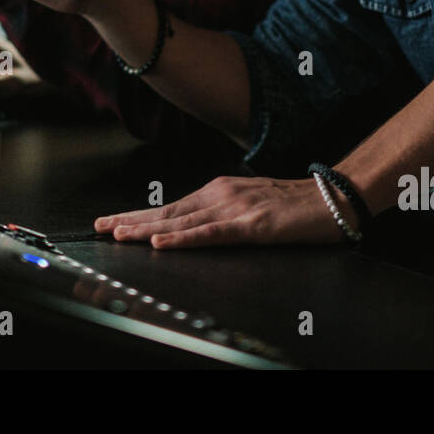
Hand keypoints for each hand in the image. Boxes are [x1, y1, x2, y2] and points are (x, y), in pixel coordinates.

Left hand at [94, 176, 344, 248]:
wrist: (334, 197)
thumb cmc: (297, 205)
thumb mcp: (252, 204)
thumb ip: (224, 212)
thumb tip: (196, 225)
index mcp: (220, 191)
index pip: (171, 206)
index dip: (139, 214)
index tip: (110, 221)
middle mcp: (222, 194)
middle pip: (168, 211)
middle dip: (132, 220)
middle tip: (99, 228)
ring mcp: (236, 208)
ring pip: (182, 222)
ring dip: (148, 229)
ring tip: (119, 235)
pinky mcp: (252, 225)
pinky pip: (210, 233)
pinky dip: (182, 238)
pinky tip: (162, 242)